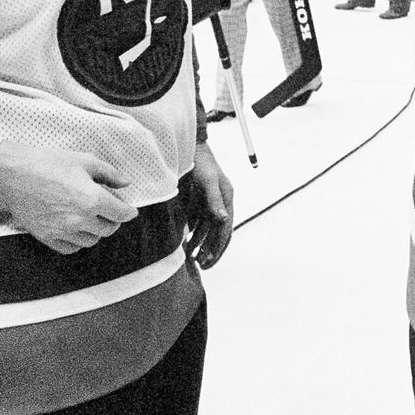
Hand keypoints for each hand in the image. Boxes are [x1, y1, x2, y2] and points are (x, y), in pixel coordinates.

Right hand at [0, 140, 137, 254]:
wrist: (12, 176)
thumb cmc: (48, 164)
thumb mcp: (84, 161)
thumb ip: (109, 173)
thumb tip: (125, 182)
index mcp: (93, 199)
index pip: (121, 214)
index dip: (128, 211)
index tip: (129, 209)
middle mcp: (80, 219)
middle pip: (108, 229)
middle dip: (113, 220)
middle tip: (110, 210)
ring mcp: (62, 231)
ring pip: (91, 241)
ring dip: (96, 231)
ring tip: (92, 218)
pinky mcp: (46, 237)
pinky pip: (70, 248)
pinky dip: (77, 242)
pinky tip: (76, 230)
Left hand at [185, 142, 233, 268]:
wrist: (190, 148)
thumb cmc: (201, 163)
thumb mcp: (208, 182)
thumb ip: (214, 201)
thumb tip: (223, 220)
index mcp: (227, 199)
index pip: (226, 229)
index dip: (218, 247)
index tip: (209, 261)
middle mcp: (221, 203)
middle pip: (220, 232)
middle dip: (213, 250)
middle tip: (203, 266)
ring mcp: (210, 203)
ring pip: (209, 230)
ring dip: (202, 244)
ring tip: (193, 259)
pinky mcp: (200, 202)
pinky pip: (199, 223)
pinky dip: (194, 235)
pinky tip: (187, 244)